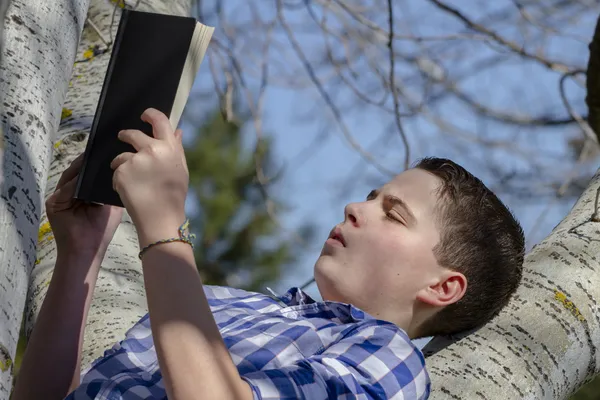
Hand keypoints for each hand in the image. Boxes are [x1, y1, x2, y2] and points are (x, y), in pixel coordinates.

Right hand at [45, 153, 123, 259]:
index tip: (108, 152)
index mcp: (82, 193)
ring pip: (70, 177)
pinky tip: (83, 175)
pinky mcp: (54, 204)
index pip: (88, 174)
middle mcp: (70, 193)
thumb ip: (112, 190)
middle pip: (78, 172)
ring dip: (80, 168)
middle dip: (88, 162)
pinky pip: (65, 189)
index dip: (96, 164)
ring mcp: (60, 197)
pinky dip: (74, 182)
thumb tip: (121, 171)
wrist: (87, 252)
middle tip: (99, 150)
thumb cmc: (100, 232)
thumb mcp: (110, 207)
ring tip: (92, 158)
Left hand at [110, 108, 187, 247]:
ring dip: (122, 162)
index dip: (150, 114)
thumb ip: (177, 148)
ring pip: (122, 155)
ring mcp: (135, 161)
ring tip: (132, 179)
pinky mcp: (121, 172)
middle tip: (123, 137)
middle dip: (125, 135)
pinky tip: (130, 190)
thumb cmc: (173, 196)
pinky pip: (117, 170)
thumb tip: (177, 130)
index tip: (144, 115)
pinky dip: (120, 178)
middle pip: (132, 134)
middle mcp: (152, 150)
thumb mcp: (181, 170)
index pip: (159, 121)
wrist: (160, 218)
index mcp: (169, 148)